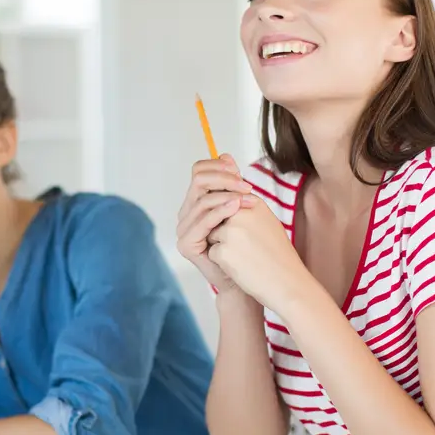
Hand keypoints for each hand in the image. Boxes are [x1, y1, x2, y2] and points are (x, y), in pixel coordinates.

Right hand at [176, 154, 257, 293]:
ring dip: (229, 195)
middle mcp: (186, 213)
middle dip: (224, 178)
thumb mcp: (240, 207)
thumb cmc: (245, 245)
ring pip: (203, 199)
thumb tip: (226, 154)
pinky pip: (204, 221)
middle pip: (198, 180)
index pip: (199, 171)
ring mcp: (184, 229)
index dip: (218, 166)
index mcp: (196, 202)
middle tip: (247, 186)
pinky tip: (237, 207)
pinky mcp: (187, 244)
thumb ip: (231, 183)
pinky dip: (222, 210)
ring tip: (250, 198)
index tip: (240, 171)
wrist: (244, 279)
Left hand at [206, 191, 309, 311]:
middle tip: (252, 248)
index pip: (228, 207)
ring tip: (248, 257)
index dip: (238, 226)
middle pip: (218, 221)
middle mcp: (240, 212)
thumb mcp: (267, 222)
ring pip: (213, 236)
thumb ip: (247, 209)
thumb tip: (227, 202)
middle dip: (227, 235)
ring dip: (224, 248)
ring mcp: (230, 231)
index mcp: (253, 202)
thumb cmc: (278, 255)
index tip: (254, 238)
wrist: (288, 283)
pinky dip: (223, 262)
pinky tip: (242, 267)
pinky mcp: (222, 251)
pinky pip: (212, 253)